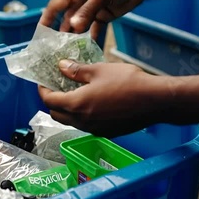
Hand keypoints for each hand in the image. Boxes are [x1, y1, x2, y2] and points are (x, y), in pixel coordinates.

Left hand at [38, 60, 170, 137]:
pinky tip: (92, 101)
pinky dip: (81, 115)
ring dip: (67, 109)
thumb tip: (61, 66)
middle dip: (52, 101)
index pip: (49, 101)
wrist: (156, 101)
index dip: (43, 90)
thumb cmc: (127, 82)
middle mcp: (83, 122)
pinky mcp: (107, 132)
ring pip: (71, 121)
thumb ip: (76, 70)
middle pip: (57, 114)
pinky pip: (86, 125)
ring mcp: (95, 129)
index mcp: (77, 105)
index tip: (44, 80)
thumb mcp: (99, 70)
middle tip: (57, 86)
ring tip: (74, 92)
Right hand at [39, 0, 144, 38]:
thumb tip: (73, 26)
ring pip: (78, 25)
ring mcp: (92, 9)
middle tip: (54, 48)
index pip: (56, 5)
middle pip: (66, 18)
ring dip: (74, 36)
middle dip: (59, 32)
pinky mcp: (103, 16)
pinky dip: (90, 38)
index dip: (47, 18)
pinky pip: (93, 29)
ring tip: (69, 51)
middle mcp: (81, 0)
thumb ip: (88, 11)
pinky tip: (88, 48)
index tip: (40, 33)